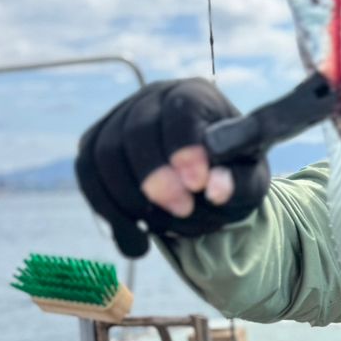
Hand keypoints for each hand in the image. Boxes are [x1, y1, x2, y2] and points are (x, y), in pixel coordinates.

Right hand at [75, 79, 270, 257]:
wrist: (209, 184)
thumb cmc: (233, 174)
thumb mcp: (251, 179)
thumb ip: (239, 183)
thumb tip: (215, 190)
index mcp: (195, 95)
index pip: (181, 109)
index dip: (184, 145)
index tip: (197, 183)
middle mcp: (151, 99)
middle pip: (134, 131)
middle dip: (154, 176)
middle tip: (183, 210)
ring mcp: (118, 120)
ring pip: (103, 155)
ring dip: (129, 199)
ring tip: (161, 232)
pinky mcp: (96, 147)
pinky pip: (89, 177)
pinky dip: (110, 215)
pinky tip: (138, 245)